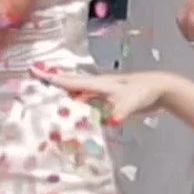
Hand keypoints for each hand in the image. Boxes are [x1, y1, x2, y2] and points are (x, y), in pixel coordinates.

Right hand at [45, 67, 174, 123]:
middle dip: (52, 79)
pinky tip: (73, 106)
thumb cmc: (144, 92)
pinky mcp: (107, 98)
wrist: (160, 88)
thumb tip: (111, 122)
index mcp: (98, 83)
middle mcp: (96, 85)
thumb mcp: (131, 102)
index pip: (70, 81)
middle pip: (70, 82)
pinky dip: (76, 100)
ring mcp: (101, 91)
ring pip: (77, 90)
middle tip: (33, 75)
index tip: (32, 71)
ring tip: (46, 91)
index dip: (52, 78)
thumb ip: (120, 112)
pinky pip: (86, 98)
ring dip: (63, 90)